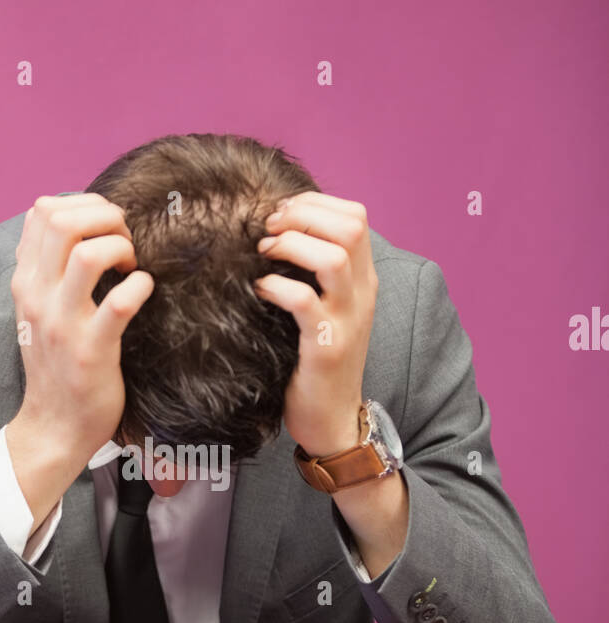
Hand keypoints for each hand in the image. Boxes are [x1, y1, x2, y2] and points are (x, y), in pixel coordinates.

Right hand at [5, 193, 153, 520]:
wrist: (54, 426)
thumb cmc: (57, 362)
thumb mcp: (37, 308)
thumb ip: (46, 267)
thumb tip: (61, 217)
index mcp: (25, 282)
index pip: (41, 212)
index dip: (83, 205)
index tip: (106, 227)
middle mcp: (38, 297)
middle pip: (61, 221)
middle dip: (104, 217)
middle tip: (125, 240)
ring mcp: (62, 324)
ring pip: (87, 255)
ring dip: (120, 247)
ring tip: (131, 265)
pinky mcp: (91, 351)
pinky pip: (120, 303)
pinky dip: (140, 287)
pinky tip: (144, 292)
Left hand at [254, 192, 377, 455]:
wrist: (333, 419)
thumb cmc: (317, 360)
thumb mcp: (326, 307)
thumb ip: (316, 272)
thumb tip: (277, 231)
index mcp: (363, 279)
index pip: (355, 216)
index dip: (314, 204)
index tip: (280, 214)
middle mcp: (362, 294)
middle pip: (350, 227)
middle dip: (303, 215)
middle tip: (269, 229)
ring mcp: (347, 320)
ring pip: (333, 258)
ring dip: (292, 245)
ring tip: (265, 253)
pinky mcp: (327, 347)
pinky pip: (304, 301)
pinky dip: (277, 287)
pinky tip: (260, 290)